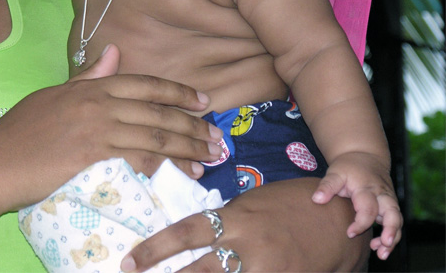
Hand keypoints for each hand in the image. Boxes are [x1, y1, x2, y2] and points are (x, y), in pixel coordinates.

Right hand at [0, 45, 220, 210]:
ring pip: (155, 136)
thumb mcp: (55, 95)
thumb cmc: (21, 130)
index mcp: (91, 86)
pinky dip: (165, 167)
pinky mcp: (94, 156)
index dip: (178, 92)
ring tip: (211, 157)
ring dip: (188, 147)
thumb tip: (116, 51)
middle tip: (218, 136)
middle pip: (158, 112)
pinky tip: (182, 174)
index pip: (146, 84)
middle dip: (193, 124)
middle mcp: (99, 103)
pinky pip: (139, 159)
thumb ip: (89, 76)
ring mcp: (98, 130)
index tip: (203, 101)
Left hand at [119, 178, 369, 271]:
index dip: (154, 249)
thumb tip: (196, 237)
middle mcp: (247, 245)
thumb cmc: (290, 204)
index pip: (185, 232)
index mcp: (234, 218)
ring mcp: (268, 269)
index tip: (129, 262)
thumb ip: (224, 221)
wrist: (341, 218)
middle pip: (198, 270)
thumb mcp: (251, 204)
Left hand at [311, 152, 401, 258]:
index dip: (360, 223)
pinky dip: (392, 235)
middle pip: (393, 214)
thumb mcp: (335, 172)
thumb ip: (327, 186)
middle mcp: (382, 195)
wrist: (364, 155)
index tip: (349, 233)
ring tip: (382, 254)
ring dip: (393, 237)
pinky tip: (381, 247)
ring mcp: (389, 200)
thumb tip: (316, 200)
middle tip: (383, 246)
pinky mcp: (391, 205)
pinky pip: (396, 222)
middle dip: (390, 231)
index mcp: (366, 188)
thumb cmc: (347, 167)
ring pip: (397, 220)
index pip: (368, 208)